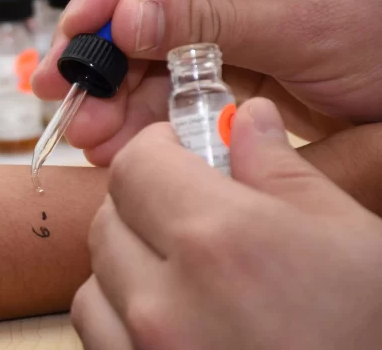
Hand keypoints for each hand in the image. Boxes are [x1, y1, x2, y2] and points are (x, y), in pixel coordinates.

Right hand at [32, 0, 381, 164]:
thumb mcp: (312, 17)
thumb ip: (211, 14)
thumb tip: (122, 20)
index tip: (85, 27)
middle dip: (105, 42)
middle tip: (68, 88)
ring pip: (156, 27)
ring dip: (122, 82)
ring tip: (92, 130)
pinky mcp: (237, 29)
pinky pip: (181, 60)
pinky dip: (155, 99)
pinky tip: (127, 131)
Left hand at [71, 98, 381, 349]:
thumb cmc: (372, 332)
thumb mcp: (351, 240)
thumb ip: (283, 170)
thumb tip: (247, 120)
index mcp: (222, 241)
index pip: (135, 165)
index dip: (156, 149)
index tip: (176, 152)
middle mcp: (167, 301)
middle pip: (108, 217)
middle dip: (143, 201)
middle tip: (188, 209)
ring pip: (95, 277)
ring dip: (128, 260)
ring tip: (184, 270)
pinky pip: (100, 333)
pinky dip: (122, 314)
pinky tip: (174, 319)